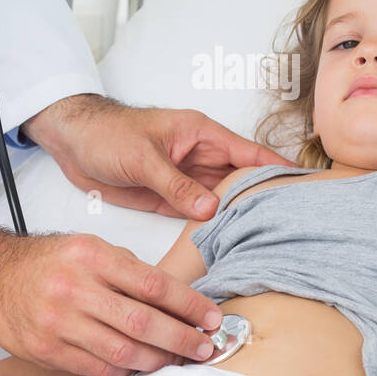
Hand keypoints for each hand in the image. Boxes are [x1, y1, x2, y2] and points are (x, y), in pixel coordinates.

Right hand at [0, 226, 224, 375]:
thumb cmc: (46, 262)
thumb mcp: (88, 248)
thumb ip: (129, 270)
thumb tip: (177, 299)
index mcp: (90, 256)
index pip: (153, 283)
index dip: (188, 304)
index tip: (211, 316)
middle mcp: (74, 288)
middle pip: (141, 321)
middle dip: (181, 337)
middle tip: (204, 345)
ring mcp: (58, 322)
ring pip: (122, 350)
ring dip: (158, 359)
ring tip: (178, 359)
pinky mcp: (47, 350)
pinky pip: (98, 366)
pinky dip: (126, 368)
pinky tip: (142, 365)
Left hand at [22, 94, 297, 219]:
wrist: (72, 140)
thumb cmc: (106, 133)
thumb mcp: (143, 157)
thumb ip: (175, 185)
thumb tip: (210, 209)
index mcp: (201, 135)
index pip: (249, 152)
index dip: (277, 167)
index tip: (305, 184)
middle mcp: (199, 157)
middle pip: (242, 178)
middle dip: (264, 197)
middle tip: (293, 221)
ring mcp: (187, 179)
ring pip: (223, 199)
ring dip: (240, 215)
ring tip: (270, 237)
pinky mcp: (170, 198)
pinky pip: (199, 213)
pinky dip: (214, 227)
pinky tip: (230, 242)